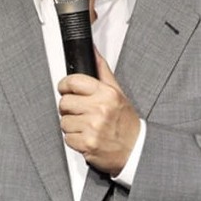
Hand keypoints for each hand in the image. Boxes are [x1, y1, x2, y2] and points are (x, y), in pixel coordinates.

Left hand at [57, 51, 139, 175]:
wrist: (136, 150)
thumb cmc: (126, 122)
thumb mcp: (118, 92)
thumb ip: (102, 70)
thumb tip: (93, 50)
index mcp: (106, 94)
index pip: (73, 81)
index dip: (65, 85)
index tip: (66, 89)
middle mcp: (100, 109)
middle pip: (64, 102)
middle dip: (69, 107)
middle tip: (79, 111)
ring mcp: (93, 127)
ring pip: (64, 121)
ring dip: (71, 125)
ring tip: (86, 126)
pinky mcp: (87, 144)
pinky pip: (67, 138)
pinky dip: (74, 139)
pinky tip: (86, 137)